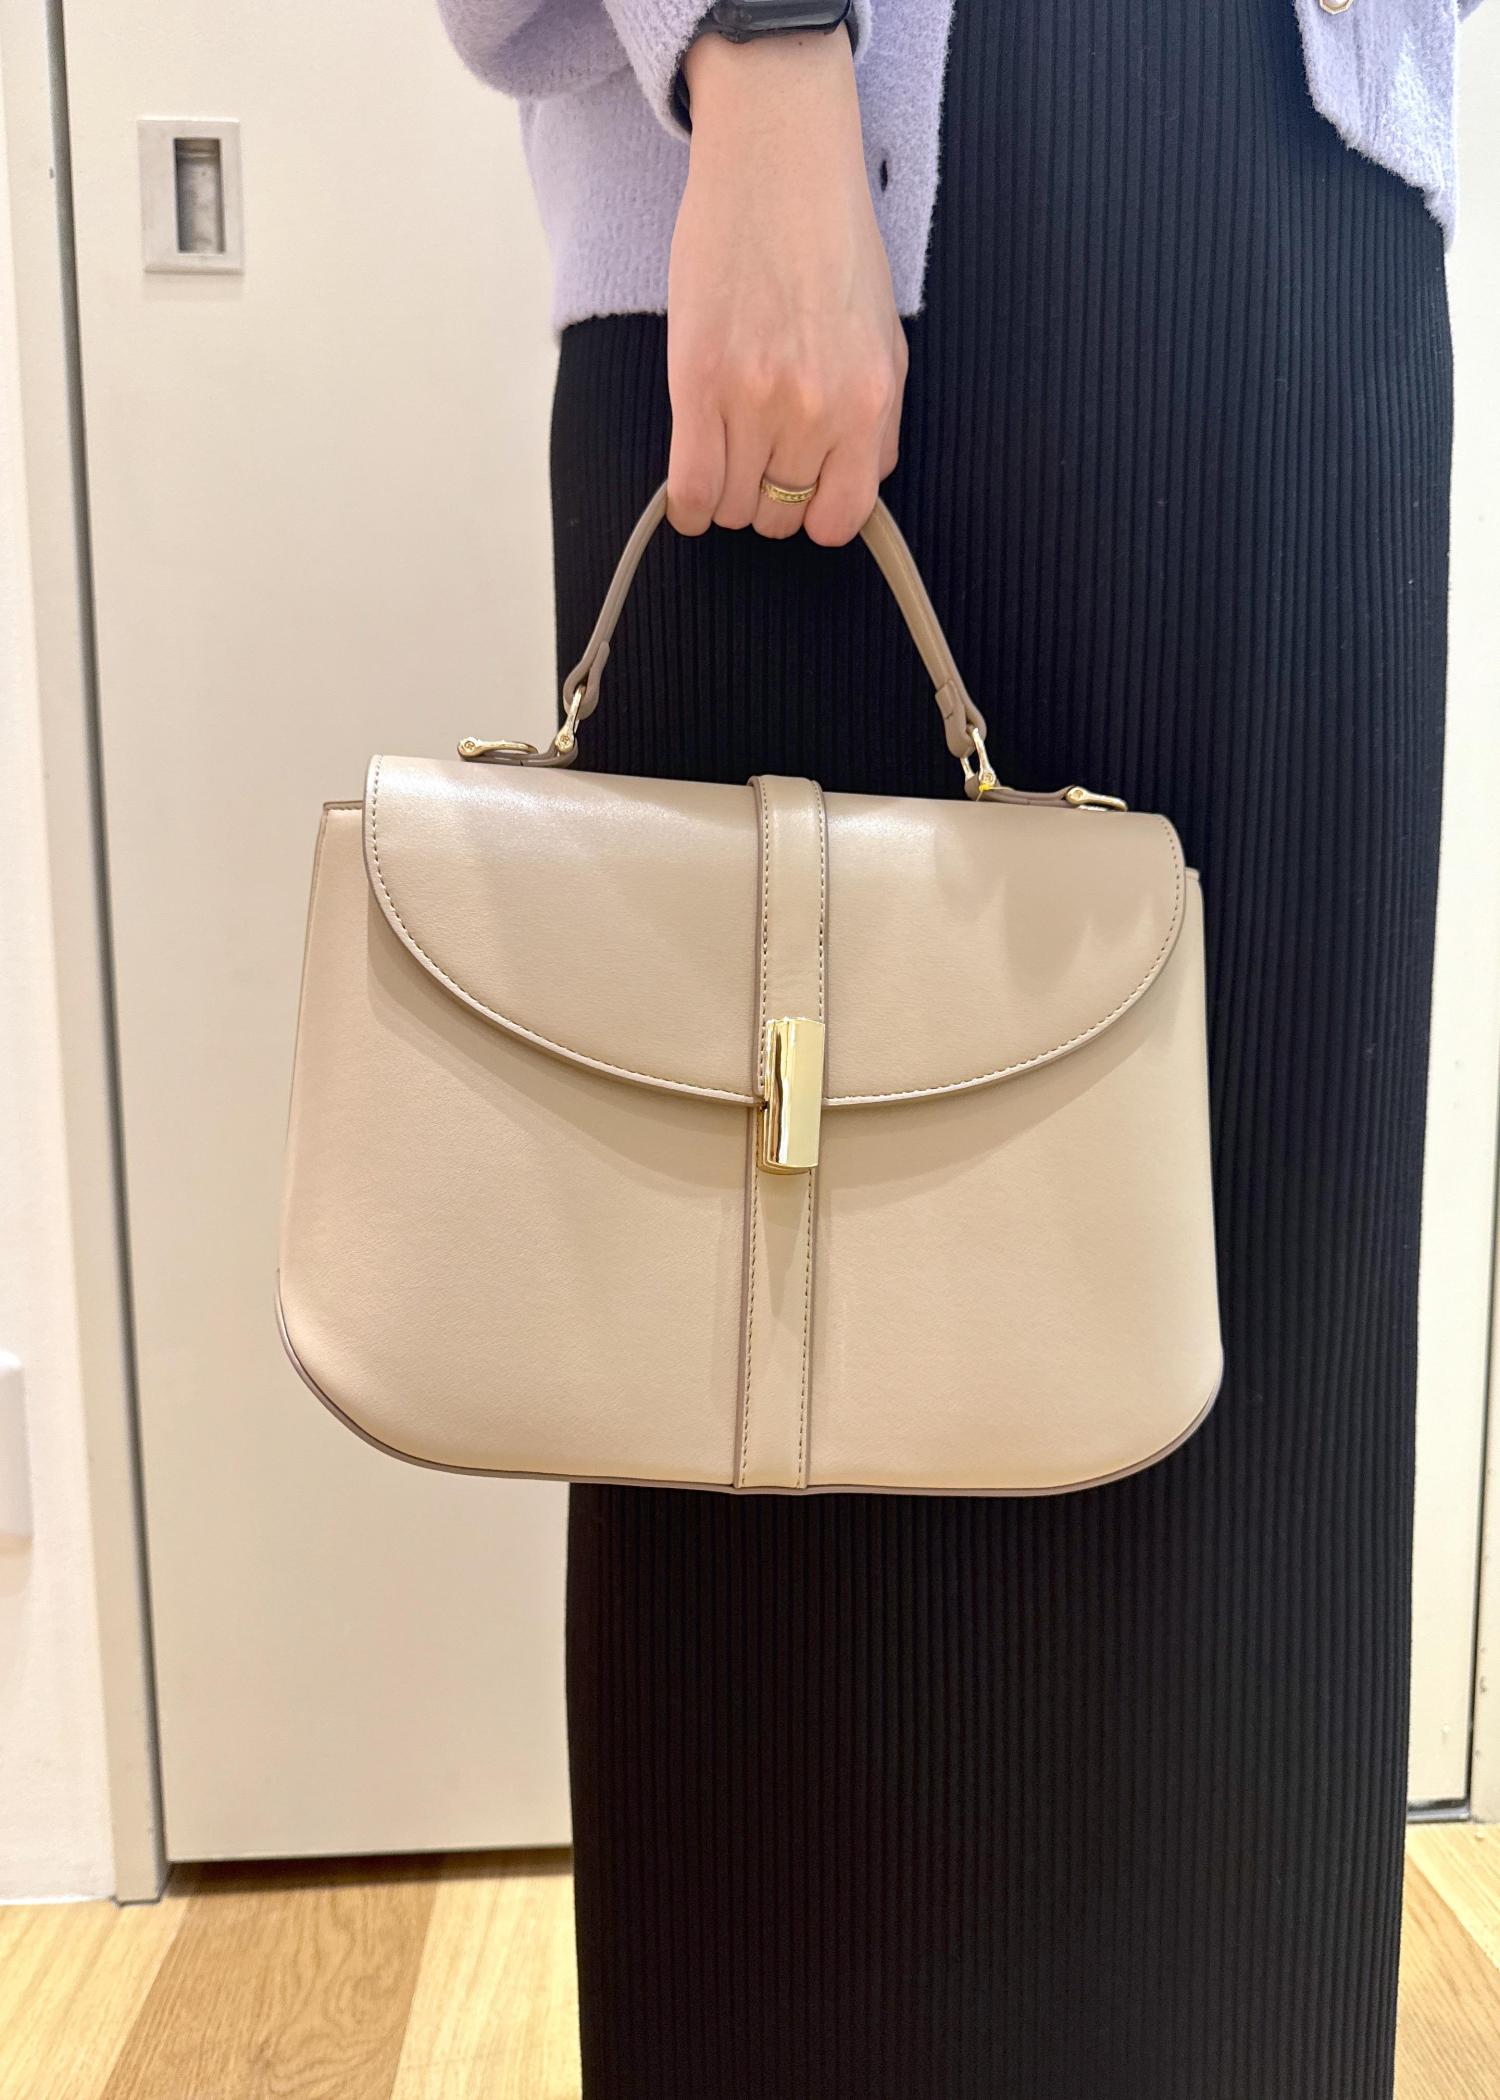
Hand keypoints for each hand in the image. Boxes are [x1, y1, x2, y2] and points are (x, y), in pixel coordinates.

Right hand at [666, 29, 906, 546]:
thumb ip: (879, 420)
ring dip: (726, 494)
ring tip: (723, 453)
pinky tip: (689, 495)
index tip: (799, 492)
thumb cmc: (831, 240)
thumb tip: (859, 484)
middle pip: (780, 517)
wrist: (779, 159)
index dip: (815, 513)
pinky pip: (690, 491)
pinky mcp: (697, 382)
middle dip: (767, 499)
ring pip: (734, 508)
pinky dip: (688, 508)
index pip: (840, 517)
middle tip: (756, 457)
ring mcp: (754, 399)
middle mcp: (815, 410)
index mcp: (867, 402)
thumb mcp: (884, 336)